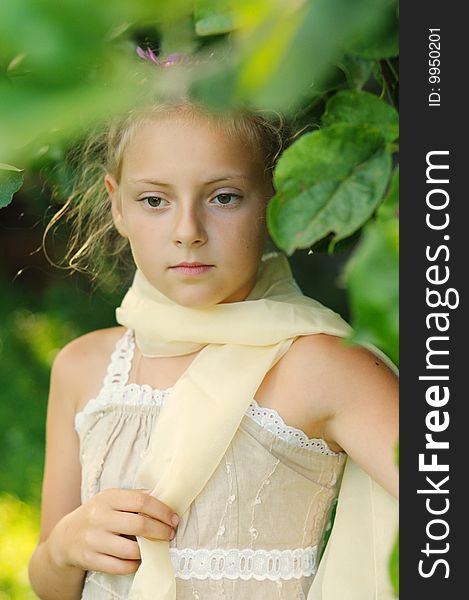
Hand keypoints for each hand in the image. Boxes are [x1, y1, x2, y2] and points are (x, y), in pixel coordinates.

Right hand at [51, 488, 178, 575]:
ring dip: (148, 550)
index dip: (161, 510)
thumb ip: (134, 497)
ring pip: (131, 549)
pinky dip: (134, 565)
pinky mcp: (89, 559)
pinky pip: (120, 567)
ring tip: (155, 547)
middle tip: (170, 534)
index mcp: (108, 497)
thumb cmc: (98, 515)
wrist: (66, 537)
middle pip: (139, 524)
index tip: (173, 518)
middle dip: (160, 531)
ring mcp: (93, 539)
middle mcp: (99, 517)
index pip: (141, 501)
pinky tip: (139, 560)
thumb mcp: (111, 499)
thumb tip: (164, 497)